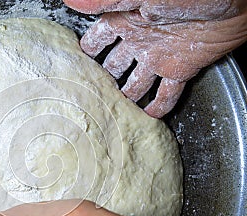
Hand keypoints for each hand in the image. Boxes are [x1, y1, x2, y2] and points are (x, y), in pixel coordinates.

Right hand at [64, 0, 246, 117]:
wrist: (232, 1)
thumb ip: (104, 0)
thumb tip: (71, 1)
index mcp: (126, 19)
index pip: (97, 40)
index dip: (85, 54)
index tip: (74, 71)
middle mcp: (139, 40)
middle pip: (114, 66)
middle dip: (103, 81)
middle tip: (90, 99)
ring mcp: (158, 56)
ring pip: (136, 83)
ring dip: (127, 97)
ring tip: (113, 114)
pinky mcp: (180, 69)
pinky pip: (166, 94)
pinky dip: (158, 107)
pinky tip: (147, 118)